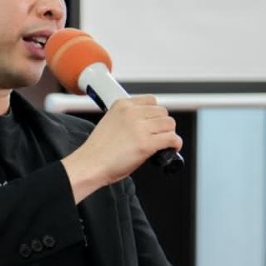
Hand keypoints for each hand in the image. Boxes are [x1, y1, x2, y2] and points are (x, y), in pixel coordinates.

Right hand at [61, 95, 181, 201]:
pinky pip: (172, 139)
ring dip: (169, 134)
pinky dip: (175, 144)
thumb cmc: (98, 150)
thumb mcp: (110, 123)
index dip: (155, 113)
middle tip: (158, 135)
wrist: (90, 164)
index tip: (153, 122)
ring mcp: (140, 128)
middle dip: (162, 125)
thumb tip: (146, 124)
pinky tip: (171, 149)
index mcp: (122, 105)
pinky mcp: (146, 143)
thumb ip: (128, 119)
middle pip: (163, 112)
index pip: (151, 101)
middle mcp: (131, 113)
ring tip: (163, 143)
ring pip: (170, 124)